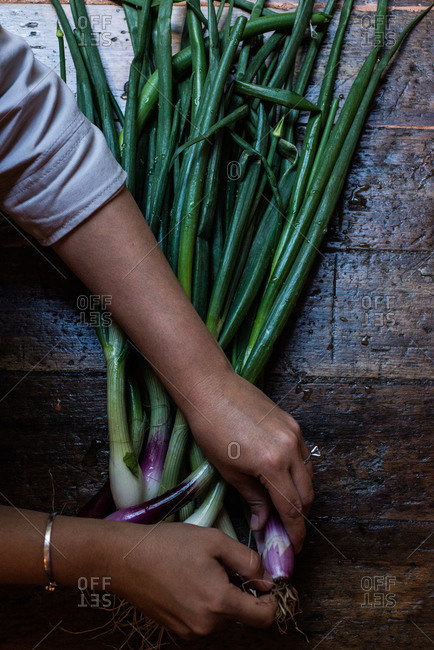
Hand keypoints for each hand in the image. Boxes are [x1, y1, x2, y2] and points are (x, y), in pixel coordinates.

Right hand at [106, 521, 275, 638]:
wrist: (124, 559)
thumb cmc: (168, 545)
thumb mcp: (214, 540)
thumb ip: (247, 561)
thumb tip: (267, 578)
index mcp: (219, 603)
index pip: (264, 617)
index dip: (271, 599)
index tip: (265, 583)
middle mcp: (206, 626)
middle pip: (242, 614)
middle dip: (241, 591)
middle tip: (222, 564)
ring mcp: (190, 632)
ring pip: (223, 617)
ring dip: (222, 597)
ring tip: (201, 570)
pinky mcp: (177, 631)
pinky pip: (204, 620)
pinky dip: (206, 603)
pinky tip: (189, 581)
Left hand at [185, 370, 313, 552]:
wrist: (211, 388)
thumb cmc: (211, 429)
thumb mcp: (229, 471)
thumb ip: (253, 499)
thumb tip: (263, 523)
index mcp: (273, 464)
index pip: (292, 508)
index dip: (295, 532)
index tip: (292, 548)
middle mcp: (290, 449)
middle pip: (307, 494)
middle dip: (299, 516)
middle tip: (285, 530)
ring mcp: (294, 434)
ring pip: (308, 475)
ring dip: (300, 494)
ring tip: (282, 505)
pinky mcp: (292, 423)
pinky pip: (303, 456)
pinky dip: (298, 472)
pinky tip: (282, 479)